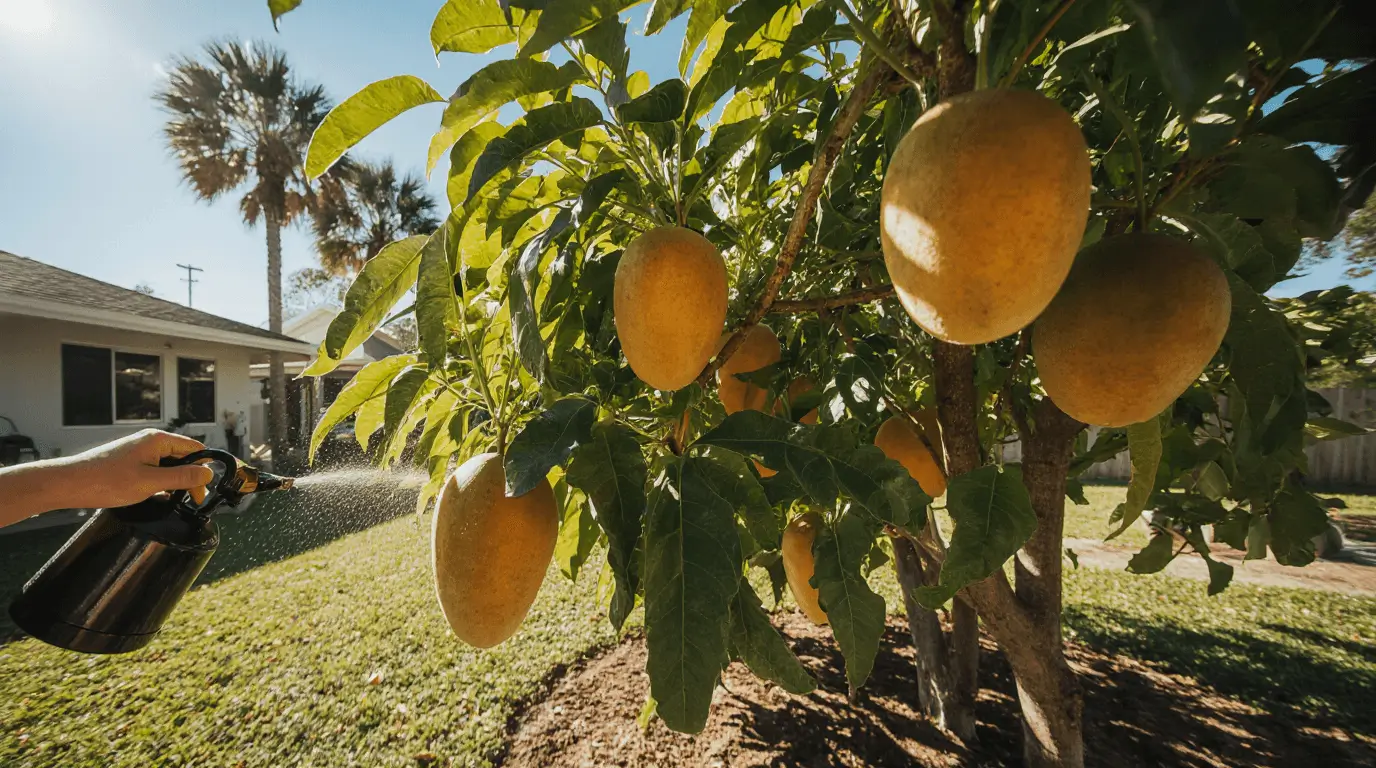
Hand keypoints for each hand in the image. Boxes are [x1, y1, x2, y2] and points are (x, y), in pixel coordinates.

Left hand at [61, 429, 214, 509]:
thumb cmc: (107, 481)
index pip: (195, 448)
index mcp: (158, 440)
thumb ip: (182, 477)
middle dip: (192, 477)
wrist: (69, 484)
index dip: (206, 467)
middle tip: (195, 501)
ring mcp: (139, 451)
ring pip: (169, 465)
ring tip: (179, 500)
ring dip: (176, 481)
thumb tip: (208, 474)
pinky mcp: (130, 462)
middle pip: (183, 457)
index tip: (211, 487)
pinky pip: (155, 470)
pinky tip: (160, 497)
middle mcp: (150, 442)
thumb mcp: (151, 482)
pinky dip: (162, 483)